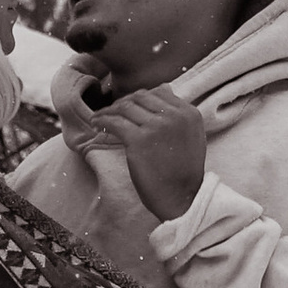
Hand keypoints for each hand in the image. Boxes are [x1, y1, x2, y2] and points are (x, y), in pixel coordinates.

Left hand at [88, 85, 207, 218]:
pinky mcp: (139, 139)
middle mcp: (174, 115)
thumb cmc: (183, 172)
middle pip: (141, 97)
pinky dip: (102, 120)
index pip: (159, 92)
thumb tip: (163, 89)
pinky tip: (96, 124)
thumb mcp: (191, 136)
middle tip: (111, 112)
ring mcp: (157, 126)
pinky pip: (114, 122)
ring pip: (126, 106)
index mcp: (188, 113)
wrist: (181, 198)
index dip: (140, 98)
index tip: (127, 107)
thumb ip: (178, 115)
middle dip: (123, 102)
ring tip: (99, 118)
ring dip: (109, 110)